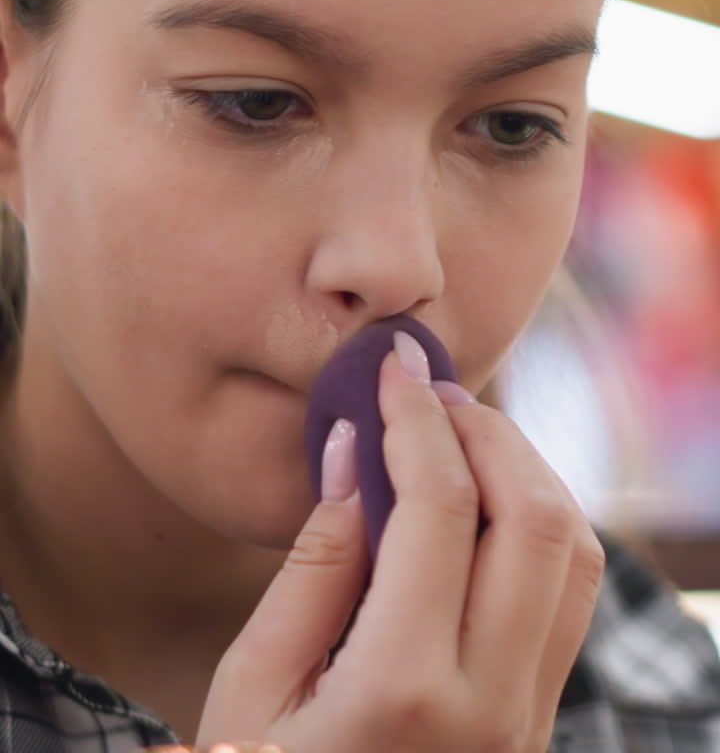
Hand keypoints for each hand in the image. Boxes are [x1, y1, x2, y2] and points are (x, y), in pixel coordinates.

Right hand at [196, 344, 604, 752]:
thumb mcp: (254, 687)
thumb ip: (314, 563)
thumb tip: (356, 450)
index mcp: (403, 690)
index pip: (441, 509)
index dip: (416, 421)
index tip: (391, 371)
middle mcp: (491, 704)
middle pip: (538, 521)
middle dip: (488, 434)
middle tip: (430, 397)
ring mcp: (528, 718)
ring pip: (576, 555)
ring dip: (527, 474)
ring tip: (459, 439)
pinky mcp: (538, 720)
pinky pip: (571, 597)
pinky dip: (540, 525)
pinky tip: (482, 504)